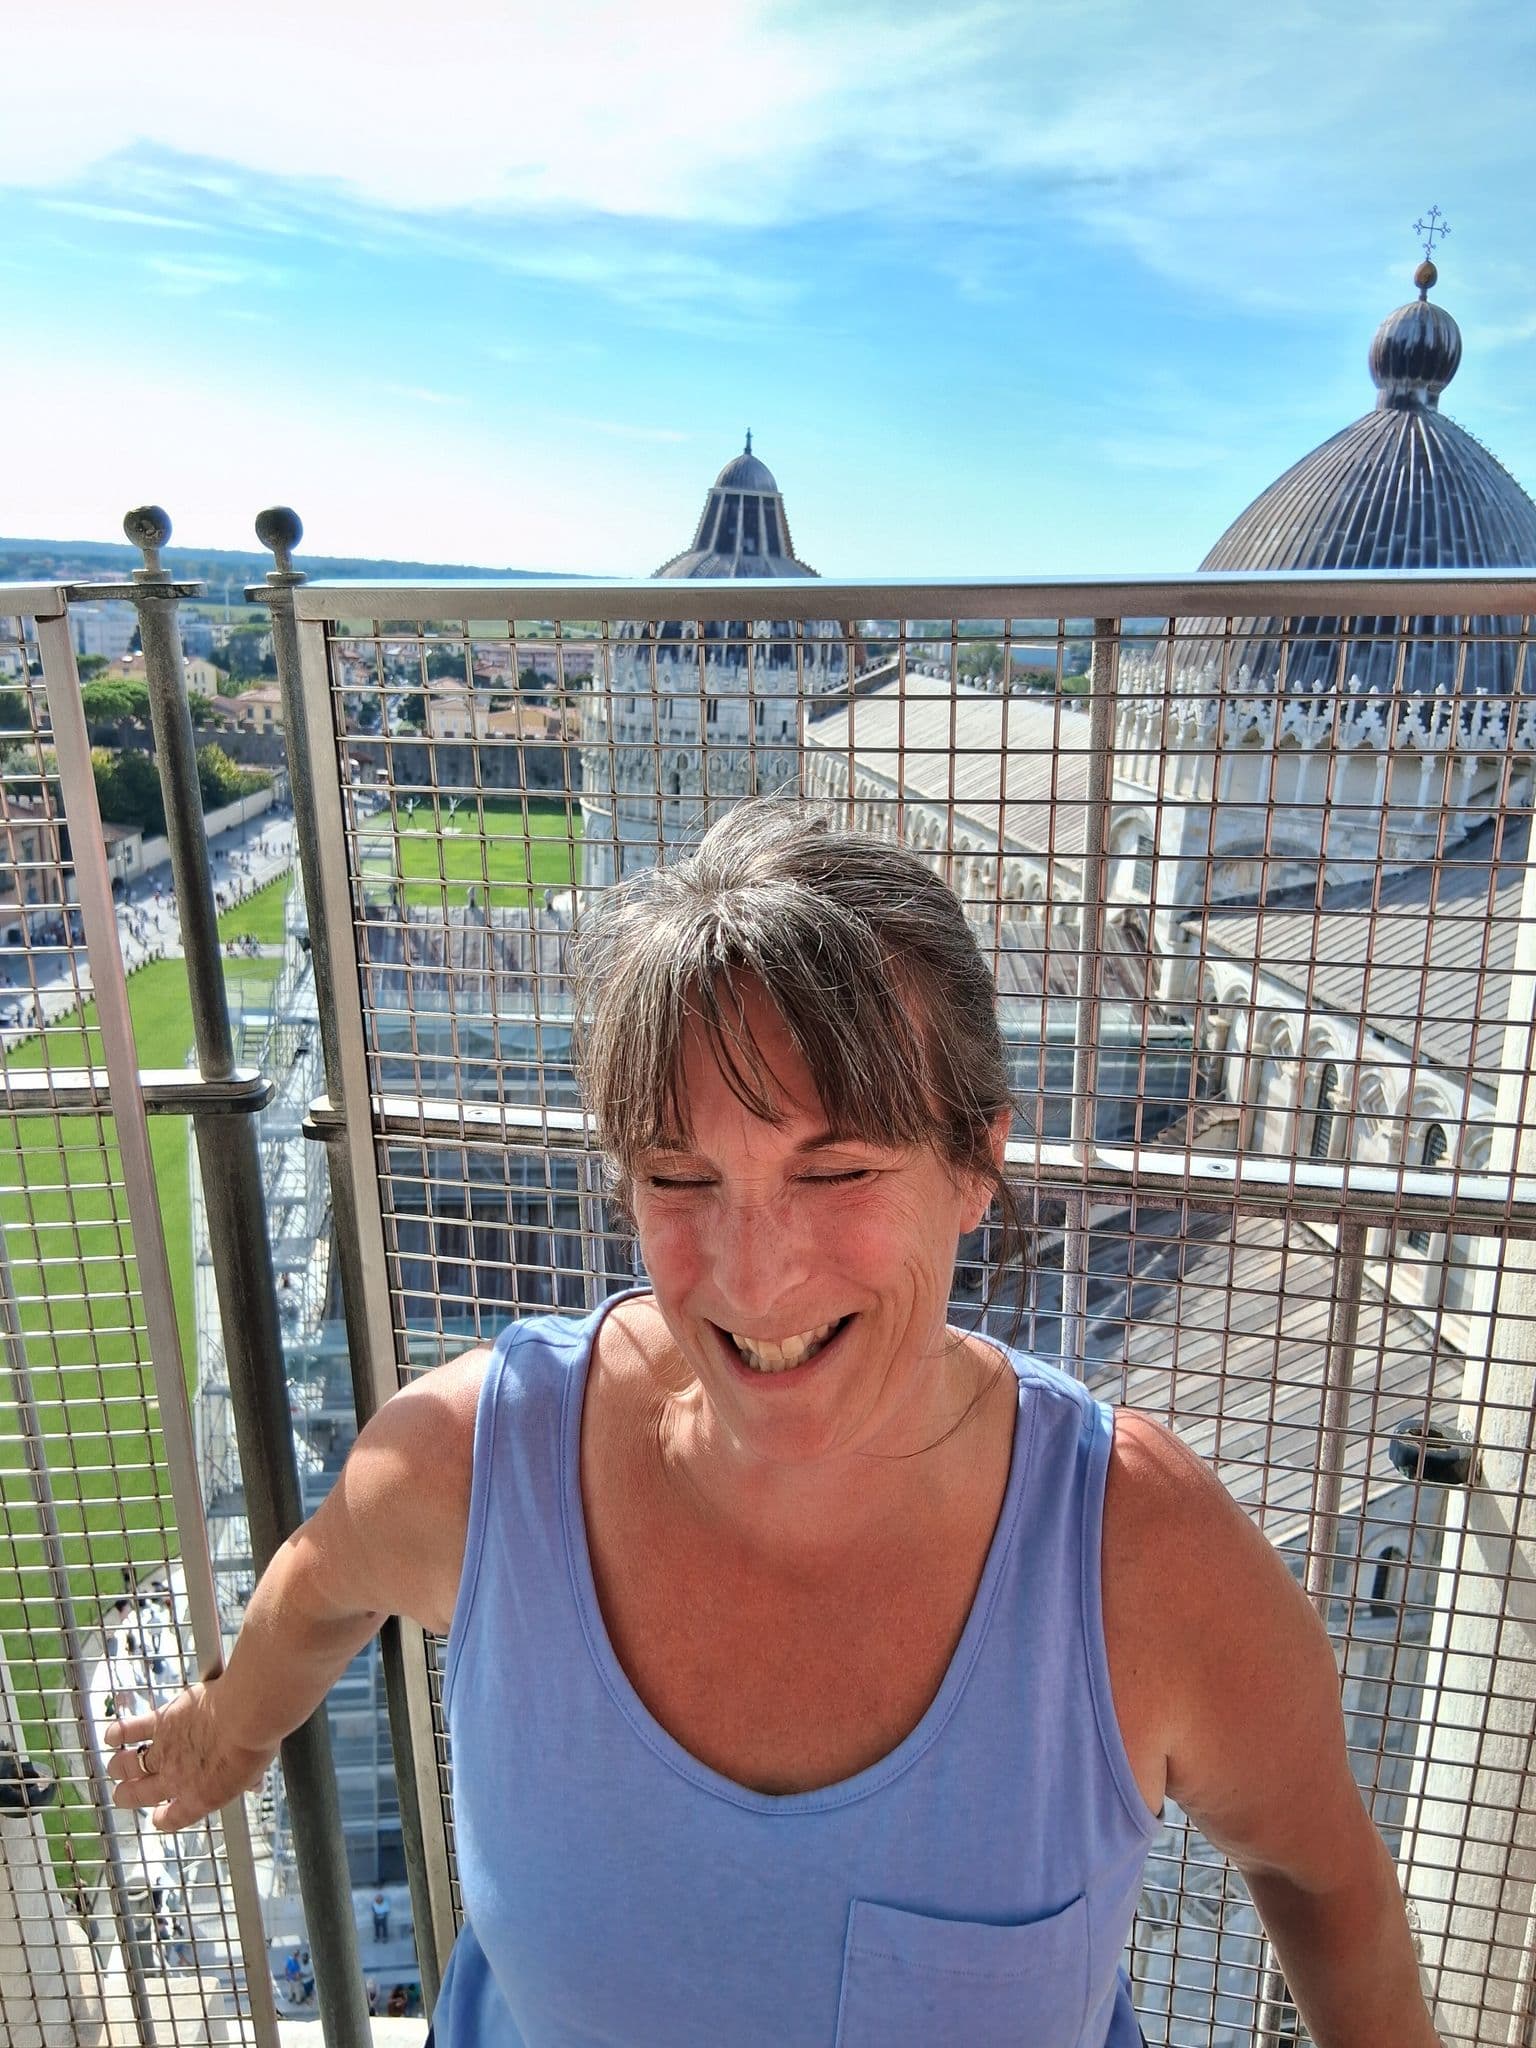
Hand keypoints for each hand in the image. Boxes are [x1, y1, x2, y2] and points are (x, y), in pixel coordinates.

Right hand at [103, 1681, 277, 1831]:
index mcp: (199, 1798)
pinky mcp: (162, 1721)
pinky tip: (112, 1735)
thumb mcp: (253, 1773)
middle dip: (127, 1796)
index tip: (158, 1818)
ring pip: (129, 1765)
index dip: (163, 1819)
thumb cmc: (254, 1744)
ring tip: (115, 1767)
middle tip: (123, 1794)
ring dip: (119, 1767)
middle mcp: (176, 1779)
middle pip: (139, 1795)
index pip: (172, 1818)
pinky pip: (133, 1729)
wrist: (246, 1715)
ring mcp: (165, 1751)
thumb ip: (246, 1783)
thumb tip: (255, 1787)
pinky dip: (119, 1732)